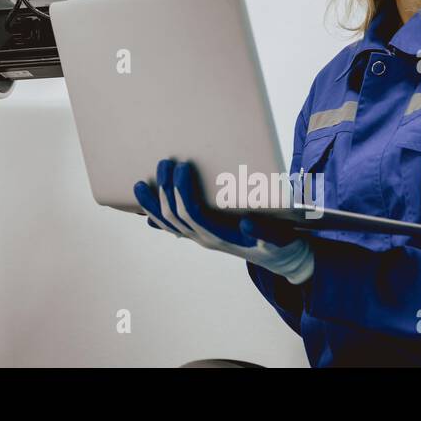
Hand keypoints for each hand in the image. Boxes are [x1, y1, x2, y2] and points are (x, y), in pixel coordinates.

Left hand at [134, 159, 314, 284]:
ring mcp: (199, 238)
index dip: (182, 190)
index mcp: (219, 237)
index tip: (183, 166)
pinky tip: (144, 211)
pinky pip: (172, 227)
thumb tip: (246, 224)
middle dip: (165, 188)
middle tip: (165, 162)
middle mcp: (204, 239)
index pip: (192, 213)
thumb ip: (265, 232)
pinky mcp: (200, 234)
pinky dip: (156, 217)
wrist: (281, 259)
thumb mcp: (279, 238)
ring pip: (167, 223)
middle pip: (174, 215)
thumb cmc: (279, 243)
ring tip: (139, 185)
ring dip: (151, 203)